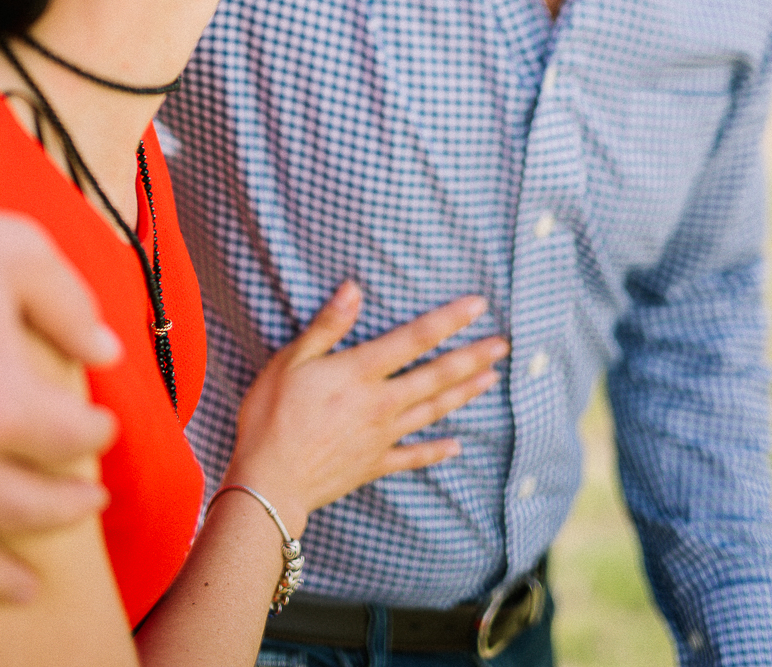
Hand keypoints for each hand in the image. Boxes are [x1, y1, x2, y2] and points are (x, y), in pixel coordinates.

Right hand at [224, 283, 507, 535]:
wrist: (268, 483)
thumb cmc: (271, 416)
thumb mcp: (291, 360)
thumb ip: (327, 325)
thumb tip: (353, 288)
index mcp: (361, 372)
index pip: (415, 338)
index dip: (449, 320)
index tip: (479, 305)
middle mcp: (381, 403)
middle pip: (436, 375)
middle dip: (472, 357)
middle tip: (503, 344)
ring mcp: (382, 436)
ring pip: (433, 410)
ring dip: (465, 394)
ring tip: (492, 379)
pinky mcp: (375, 464)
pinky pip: (414, 457)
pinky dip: (437, 451)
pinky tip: (457, 446)